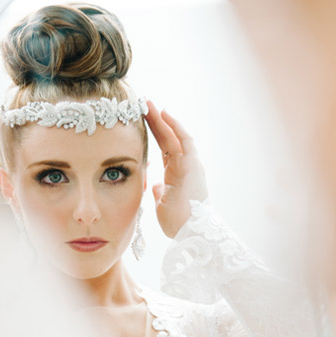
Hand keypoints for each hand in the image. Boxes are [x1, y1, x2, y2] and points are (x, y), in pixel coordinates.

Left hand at [145, 101, 208, 237]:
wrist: (191, 231)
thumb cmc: (179, 223)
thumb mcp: (163, 205)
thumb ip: (160, 193)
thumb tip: (155, 186)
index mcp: (178, 175)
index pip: (165, 149)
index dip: (156, 134)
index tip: (143, 121)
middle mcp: (186, 166)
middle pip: (169, 138)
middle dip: (157, 121)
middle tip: (144, 105)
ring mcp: (191, 164)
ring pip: (175, 136)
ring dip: (162, 119)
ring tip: (149, 105)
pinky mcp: (192, 164)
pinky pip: (184, 140)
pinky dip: (174, 126)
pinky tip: (164, 114)